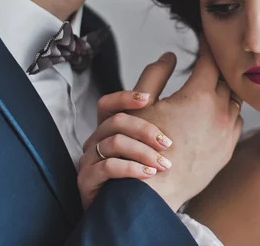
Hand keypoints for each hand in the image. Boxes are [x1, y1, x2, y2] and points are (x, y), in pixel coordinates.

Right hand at [78, 57, 177, 209]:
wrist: (130, 204)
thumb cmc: (140, 160)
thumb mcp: (151, 122)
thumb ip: (156, 90)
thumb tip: (169, 55)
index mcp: (112, 125)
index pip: (111, 102)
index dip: (127, 97)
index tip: (148, 99)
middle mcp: (99, 140)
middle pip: (115, 121)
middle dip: (145, 129)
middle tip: (169, 143)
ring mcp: (92, 160)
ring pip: (112, 144)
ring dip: (142, 152)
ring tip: (164, 164)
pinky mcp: (89, 181)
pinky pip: (106, 169)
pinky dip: (131, 169)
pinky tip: (151, 174)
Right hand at [130, 38, 242, 210]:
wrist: (152, 192)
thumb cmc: (140, 149)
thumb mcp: (142, 106)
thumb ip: (154, 75)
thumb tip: (169, 55)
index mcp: (198, 96)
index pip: (209, 62)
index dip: (207, 48)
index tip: (206, 40)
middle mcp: (219, 112)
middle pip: (226, 80)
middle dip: (218, 69)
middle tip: (213, 61)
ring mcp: (226, 133)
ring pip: (235, 102)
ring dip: (226, 92)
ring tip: (218, 86)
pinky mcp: (228, 151)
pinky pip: (236, 123)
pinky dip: (229, 114)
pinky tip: (219, 113)